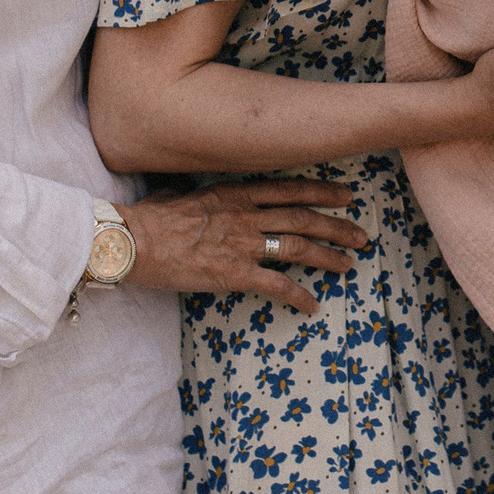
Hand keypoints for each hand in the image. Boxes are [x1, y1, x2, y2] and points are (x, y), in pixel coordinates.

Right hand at [121, 178, 369, 313]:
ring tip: (348, 266)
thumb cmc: (151, 217)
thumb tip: (210, 197)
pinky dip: (298, 295)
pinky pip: (276, 285)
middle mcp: (246, 215)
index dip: (323, 191)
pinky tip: (312, 305)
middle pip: (305, 217)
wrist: (131, 241)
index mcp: (236, 192)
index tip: (346, 195)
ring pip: (299, 247)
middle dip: (338, 227)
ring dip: (328, 257)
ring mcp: (242, 244)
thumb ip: (210, 196)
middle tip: (362, 236)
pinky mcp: (233, 274)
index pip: (291, 188)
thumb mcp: (186, 194)